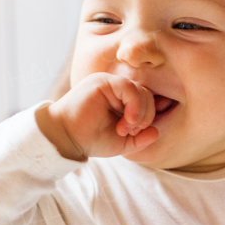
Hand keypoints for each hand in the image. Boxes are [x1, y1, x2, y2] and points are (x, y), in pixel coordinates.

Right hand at [36, 72, 158, 159]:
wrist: (68, 138)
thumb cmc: (91, 140)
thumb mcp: (122, 143)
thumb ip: (140, 138)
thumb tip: (156, 132)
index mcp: (121, 100)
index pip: (147, 101)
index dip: (148, 118)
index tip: (136, 134)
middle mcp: (116, 89)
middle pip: (148, 95)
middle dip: (146, 117)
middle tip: (130, 132)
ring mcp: (109, 83)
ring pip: (141, 91)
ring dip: (139, 114)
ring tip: (124, 129)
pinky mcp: (103, 82)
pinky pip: (129, 88)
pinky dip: (134, 105)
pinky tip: (127, 120)